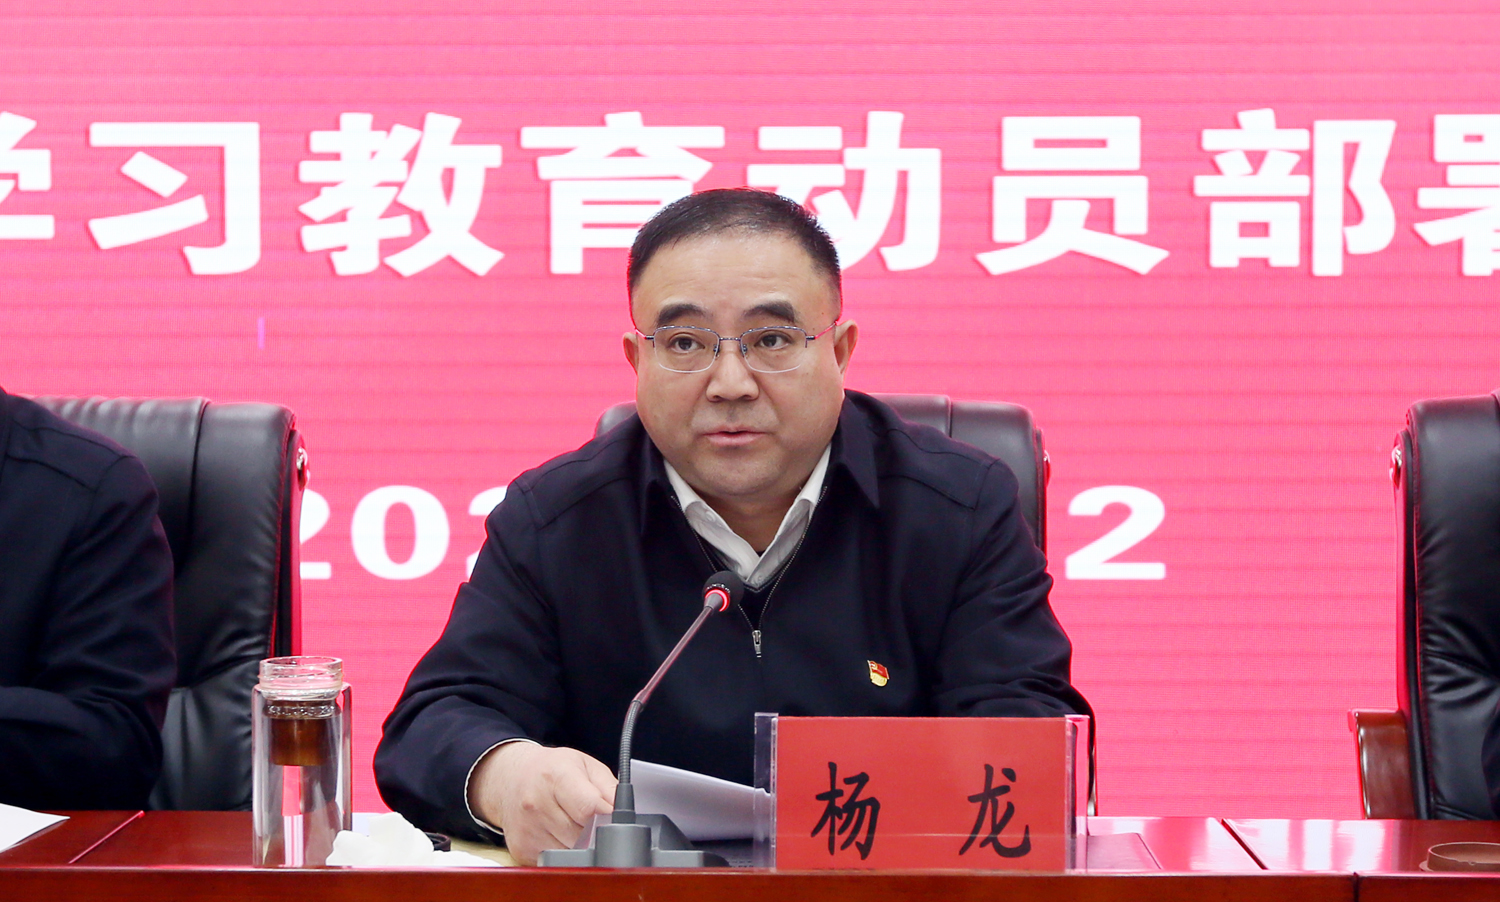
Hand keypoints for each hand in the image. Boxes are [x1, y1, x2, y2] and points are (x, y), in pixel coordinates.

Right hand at [467, 741, 616, 864]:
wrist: (511, 778)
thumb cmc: (552, 770)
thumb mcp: (584, 765)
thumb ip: (609, 787)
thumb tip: (623, 812)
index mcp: (556, 776)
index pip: (589, 808)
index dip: (608, 817)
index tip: (615, 819)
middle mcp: (537, 803)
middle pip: (583, 835)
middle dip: (596, 832)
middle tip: (593, 820)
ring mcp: (528, 829)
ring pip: (572, 853)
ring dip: (580, 845)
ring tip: (574, 824)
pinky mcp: (521, 849)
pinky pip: (555, 861)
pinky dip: (563, 851)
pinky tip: (558, 834)